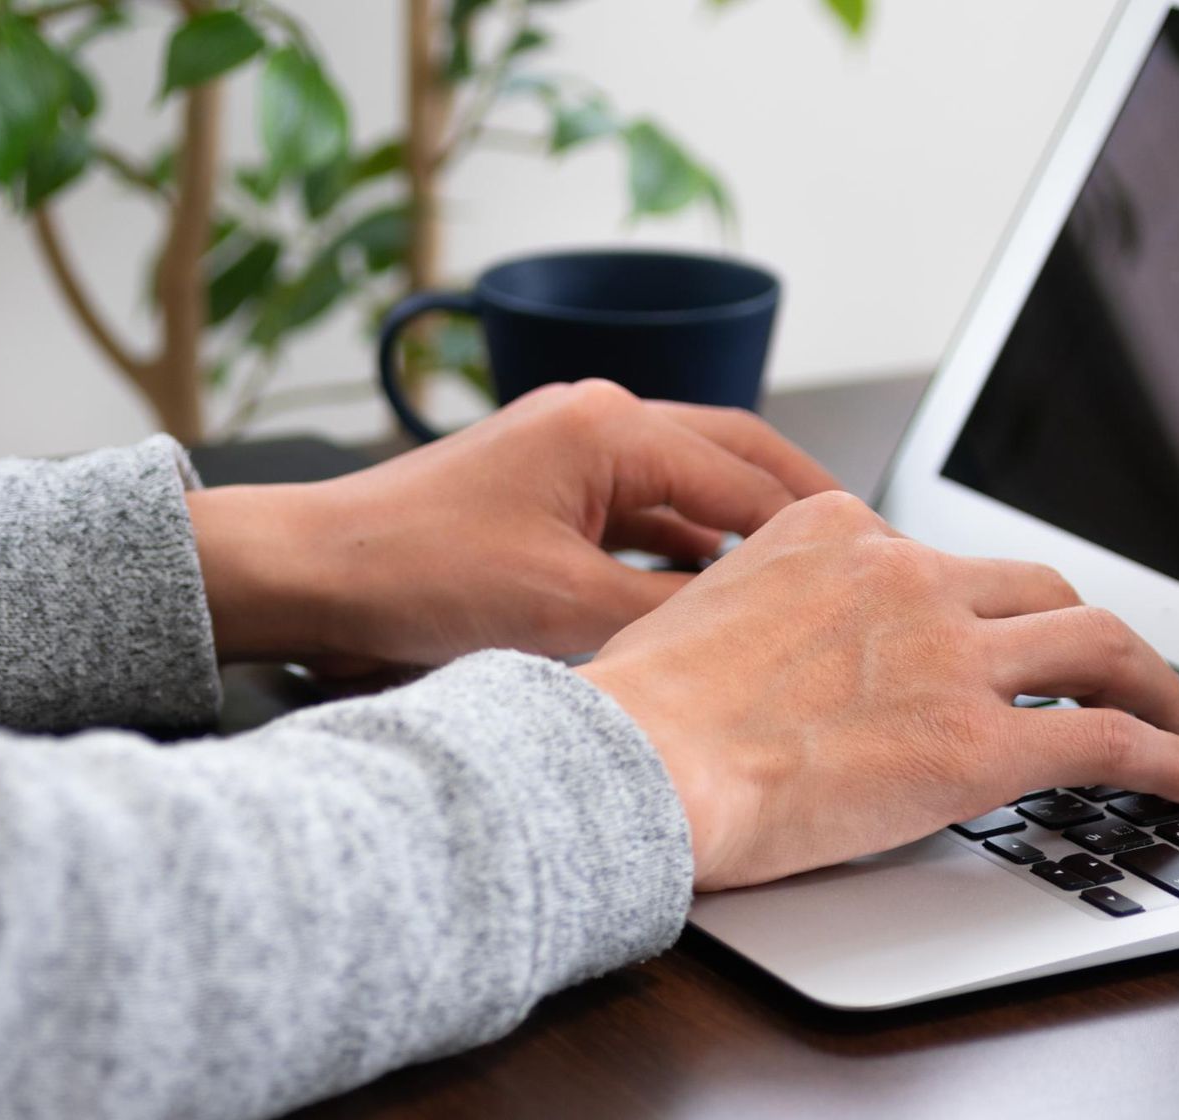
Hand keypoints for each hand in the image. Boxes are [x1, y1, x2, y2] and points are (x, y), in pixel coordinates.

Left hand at [185, 379, 839, 667]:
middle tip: (859, 556)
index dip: (815, 526)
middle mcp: (594, 423)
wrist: (307, 577)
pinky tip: (706, 599)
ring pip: (684, 490)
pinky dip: (678, 553)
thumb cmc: (409, 574)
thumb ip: (665, 618)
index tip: (871, 563)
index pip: (747, 474)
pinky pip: (638, 516)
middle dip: (795, 508)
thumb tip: (744, 637)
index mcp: (609, 427)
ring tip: (796, 585)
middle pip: (730, 459)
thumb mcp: (561, 610)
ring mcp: (566, 457)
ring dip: (736, 534)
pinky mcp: (541, 496)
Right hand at [579, 492, 1178, 890]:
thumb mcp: (700, 616)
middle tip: (1108, 676)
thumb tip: (786, 661)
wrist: (628, 763)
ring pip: (1098, 643)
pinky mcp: (976, 743)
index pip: (942, 558)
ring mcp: (946, 654)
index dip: (988, 607)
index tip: (1003, 639)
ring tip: (1176, 728)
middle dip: (1087, 635)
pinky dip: (1167, 759)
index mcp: (831, 534)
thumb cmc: (637, 714)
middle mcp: (902, 575)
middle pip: (1039, 587)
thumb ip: (768, 613)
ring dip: (1152, 685)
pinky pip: (1105, 738)